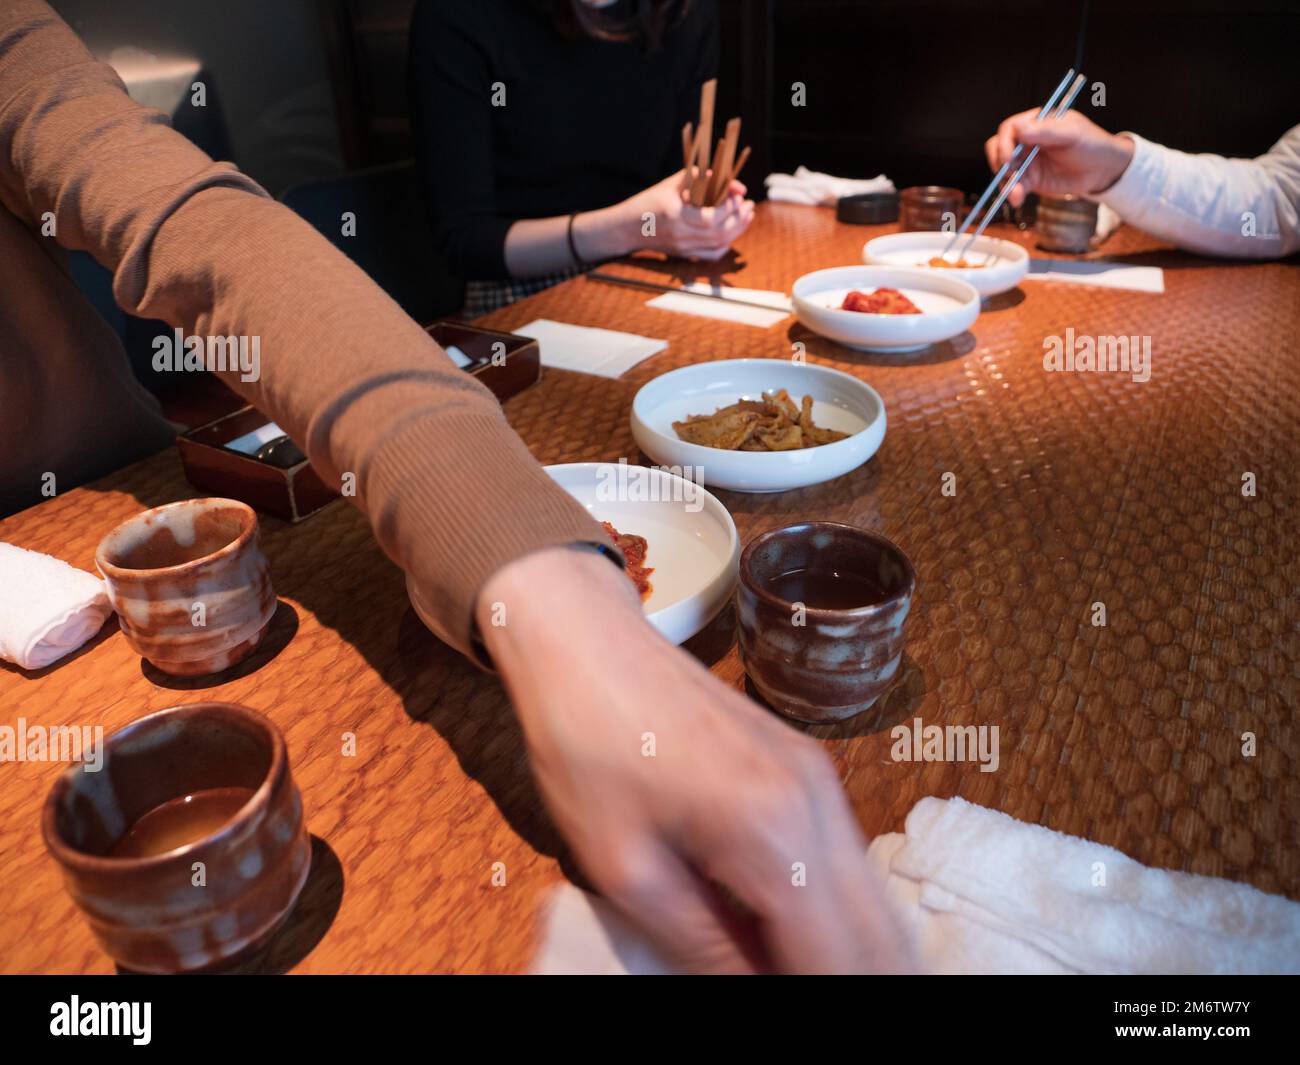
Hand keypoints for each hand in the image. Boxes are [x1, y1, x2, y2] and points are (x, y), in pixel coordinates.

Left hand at [478, 546, 916, 973]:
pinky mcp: (808, 764)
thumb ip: (702, 944)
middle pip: (879, 933)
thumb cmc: (587, 745)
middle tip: (798, 984)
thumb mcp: (624, 867)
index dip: (824, 994)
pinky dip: (833, 907)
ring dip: (846, 948)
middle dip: (851, 974)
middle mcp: (816, 801)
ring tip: (789, 966)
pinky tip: (789, 930)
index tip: (788, 1002)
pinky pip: (847, 857)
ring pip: (872, 896)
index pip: (837, 958)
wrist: (587, 642)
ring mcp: (820, 775)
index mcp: (772, 832)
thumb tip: (752, 986)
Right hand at [615, 169, 754, 261]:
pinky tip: (733, 232)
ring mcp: (684, 248)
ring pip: (719, 245)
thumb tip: (726, 179)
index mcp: (675, 215)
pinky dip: (726, 244)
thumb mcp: (670, 184)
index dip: (728, 207)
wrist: (627, 228)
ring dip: (738, 230)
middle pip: (719, 233)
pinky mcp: (685, 255)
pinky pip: (712, 255)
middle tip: (748, 205)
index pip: (709, 217)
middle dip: (739, 218)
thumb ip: (698, 178)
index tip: (738, 195)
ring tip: (747, 215)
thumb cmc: (649, 201)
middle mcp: (681, 235)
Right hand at [985, 109, 1134, 207]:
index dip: (1004, 143)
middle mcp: (1027, 141)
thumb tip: (1019, 129)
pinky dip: (1013, 193)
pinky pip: (1013, 186)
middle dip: (1001, 164)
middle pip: (999, 149)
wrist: (1103, 170)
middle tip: (1009, 174)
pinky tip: (1018, 199)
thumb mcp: (1072, 133)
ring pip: (1004, 171)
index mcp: (1036, 123)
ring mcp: (1027, 161)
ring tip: (1016, 193)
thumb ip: (1046, 130)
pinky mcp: (1030, 180)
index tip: (1009, 159)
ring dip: (1006, 183)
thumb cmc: (1091, 144)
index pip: (1009, 129)